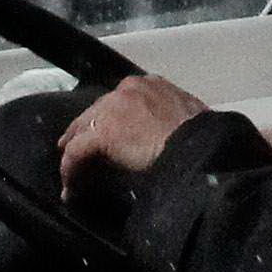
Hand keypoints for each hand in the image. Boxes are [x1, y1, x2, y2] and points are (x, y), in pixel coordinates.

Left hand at [54, 74, 206, 183]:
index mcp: (151, 85)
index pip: (120, 101)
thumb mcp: (189, 118)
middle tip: (78, 149)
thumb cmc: (201, 137)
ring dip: (75, 152)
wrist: (194, 147)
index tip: (107, 133)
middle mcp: (127, 90)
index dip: (110, 118)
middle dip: (86, 131)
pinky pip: (77, 152)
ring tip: (70, 172)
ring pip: (82, 130)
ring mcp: (111, 109)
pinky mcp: (101, 133)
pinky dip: (71, 169)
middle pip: (96, 112)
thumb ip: (173, 120)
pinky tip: (70, 186)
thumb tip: (172, 134)